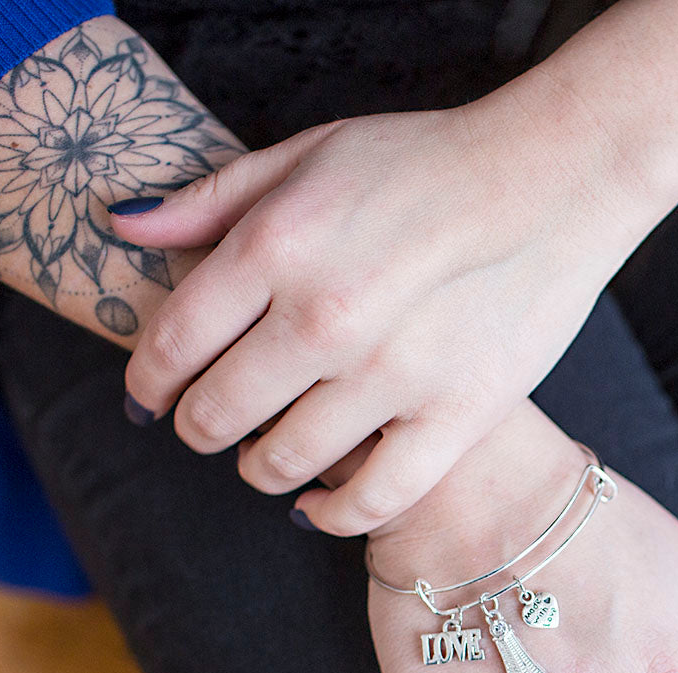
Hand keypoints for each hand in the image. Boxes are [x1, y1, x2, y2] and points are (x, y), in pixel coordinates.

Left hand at [107, 91, 653, 536]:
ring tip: (265, 455)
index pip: (172, 344)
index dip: (147, 384)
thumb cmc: (427, 163)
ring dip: (258, 468)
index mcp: (278, 244)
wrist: (554, 179)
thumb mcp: (310, 152)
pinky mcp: (454, 417)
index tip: (149, 399)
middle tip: (207, 426)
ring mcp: (393, 375)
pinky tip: (316, 508)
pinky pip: (370, 501)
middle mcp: (325, 315)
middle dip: (196, 428)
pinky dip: (330, 516)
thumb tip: (123, 229)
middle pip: (216, 413)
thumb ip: (212, 198)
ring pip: (281, 465)